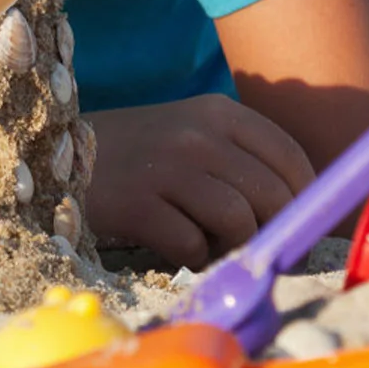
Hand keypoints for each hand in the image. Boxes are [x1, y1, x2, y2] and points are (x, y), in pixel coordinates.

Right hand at [84, 96, 314, 269]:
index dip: (303, 199)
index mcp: (217, 112)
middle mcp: (197, 134)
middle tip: (255, 248)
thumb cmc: (141, 154)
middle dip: (273, 232)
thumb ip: (244, 159)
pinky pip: (193, 246)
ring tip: (208, 242)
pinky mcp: (138, 204)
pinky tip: (173, 244)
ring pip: (239, 222)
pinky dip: (191, 256)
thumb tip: (306, 211)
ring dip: (230, 246)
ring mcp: (166, 167)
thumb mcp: (193, 134)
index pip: (290, 157)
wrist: (62, 157)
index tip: (293, 223)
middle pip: (272, 196)